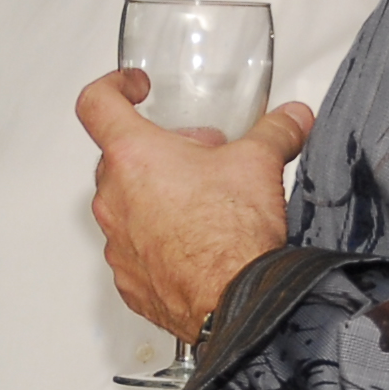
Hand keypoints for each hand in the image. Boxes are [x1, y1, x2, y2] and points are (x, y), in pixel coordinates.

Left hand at [78, 67, 311, 346]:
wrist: (235, 302)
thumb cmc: (232, 235)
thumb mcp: (260, 163)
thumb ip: (275, 131)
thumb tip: (292, 118)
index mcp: (133, 156)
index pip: (96, 103)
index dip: (113, 87)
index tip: (135, 90)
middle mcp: (114, 198)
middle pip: (120, 158)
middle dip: (159, 151)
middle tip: (200, 158)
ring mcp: (117, 243)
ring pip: (127, 205)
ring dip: (157, 197)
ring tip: (202, 204)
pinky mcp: (129, 280)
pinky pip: (136, 249)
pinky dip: (159, 241)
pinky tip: (195, 245)